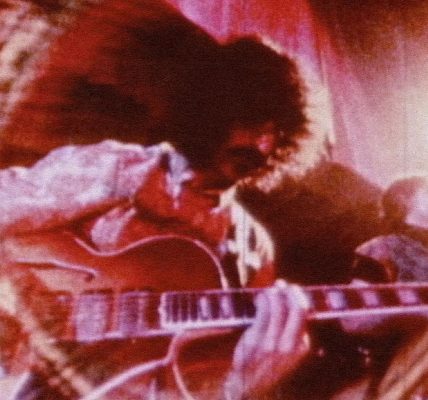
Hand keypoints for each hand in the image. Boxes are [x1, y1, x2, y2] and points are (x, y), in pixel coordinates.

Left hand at [225, 280, 309, 397]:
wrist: (246, 388)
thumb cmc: (266, 367)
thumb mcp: (288, 355)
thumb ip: (293, 334)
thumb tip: (293, 304)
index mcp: (301, 347)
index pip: (306, 314)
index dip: (297, 298)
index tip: (290, 290)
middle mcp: (290, 346)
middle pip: (298, 308)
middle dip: (290, 291)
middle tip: (281, 284)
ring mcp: (272, 343)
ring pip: (279, 306)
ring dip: (273, 293)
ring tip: (268, 291)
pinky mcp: (256, 339)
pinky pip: (263, 311)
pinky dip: (262, 299)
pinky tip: (258, 298)